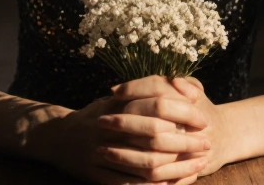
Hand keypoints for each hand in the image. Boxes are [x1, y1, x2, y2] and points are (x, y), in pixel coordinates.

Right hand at [30, 77, 209, 183]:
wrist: (56, 137)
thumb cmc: (97, 115)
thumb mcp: (118, 98)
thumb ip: (147, 91)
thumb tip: (185, 88)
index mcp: (117, 103)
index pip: (157, 105)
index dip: (184, 113)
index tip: (204, 119)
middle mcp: (109, 126)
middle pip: (154, 135)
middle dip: (185, 142)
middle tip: (206, 145)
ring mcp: (100, 151)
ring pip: (144, 163)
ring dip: (174, 168)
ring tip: (197, 168)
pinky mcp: (94, 174)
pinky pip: (127, 184)